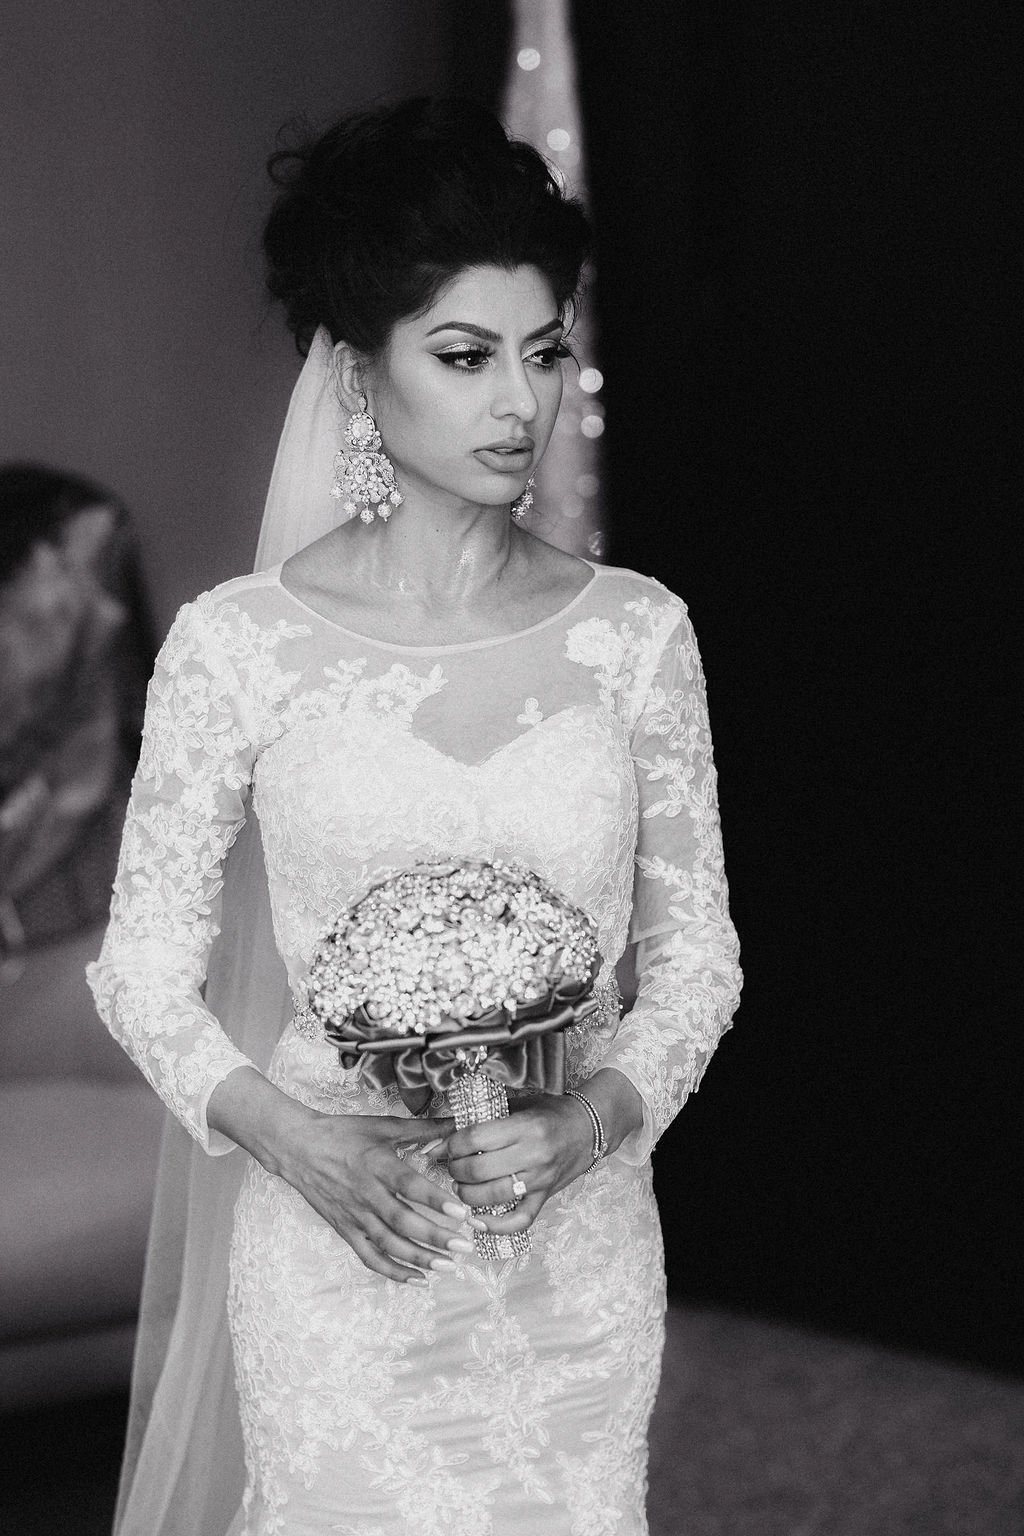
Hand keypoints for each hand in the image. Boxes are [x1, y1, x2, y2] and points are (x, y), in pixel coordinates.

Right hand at [276, 1110, 482, 1283]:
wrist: (298, 1148)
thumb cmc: (343, 1134)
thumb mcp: (382, 1126)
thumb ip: (421, 1129)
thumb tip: (456, 1124)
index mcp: (377, 1165)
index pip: (409, 1186)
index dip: (435, 1200)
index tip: (462, 1213)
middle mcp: (366, 1194)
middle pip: (403, 1222)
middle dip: (436, 1237)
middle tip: (464, 1246)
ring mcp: (355, 1215)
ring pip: (389, 1244)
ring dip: (419, 1258)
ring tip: (448, 1266)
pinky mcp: (346, 1230)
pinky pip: (369, 1257)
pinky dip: (393, 1271)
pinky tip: (417, 1279)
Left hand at [443, 1093, 594, 1239]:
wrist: (588, 1128)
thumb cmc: (549, 1112)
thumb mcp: (515, 1107)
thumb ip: (477, 1124)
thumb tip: (433, 1145)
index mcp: (525, 1126)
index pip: (475, 1138)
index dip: (452, 1144)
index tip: (447, 1147)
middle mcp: (533, 1154)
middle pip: (479, 1169)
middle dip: (455, 1170)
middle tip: (453, 1166)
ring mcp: (540, 1179)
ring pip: (493, 1195)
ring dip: (467, 1194)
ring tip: (462, 1186)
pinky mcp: (545, 1197)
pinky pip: (518, 1220)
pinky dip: (494, 1226)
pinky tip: (476, 1221)